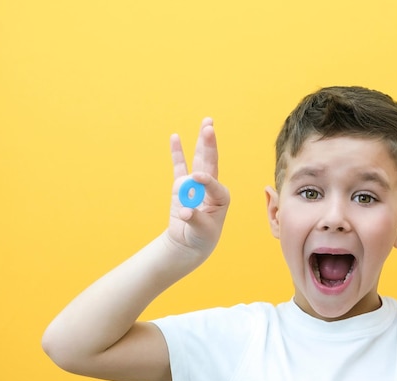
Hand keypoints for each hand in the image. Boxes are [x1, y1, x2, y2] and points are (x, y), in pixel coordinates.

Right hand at [165, 118, 229, 260]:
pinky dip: (177, 152)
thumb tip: (184, 212)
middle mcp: (210, 186)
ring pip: (198, 159)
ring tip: (207, 123)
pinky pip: (179, 166)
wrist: (189, 242)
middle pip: (210, 162)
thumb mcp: (201, 231)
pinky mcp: (181, 185)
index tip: (196, 178)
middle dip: (210, 144)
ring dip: (201, 141)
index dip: (206, 180)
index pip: (214, 184)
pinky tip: (175, 137)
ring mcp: (195, 183)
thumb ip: (194, 219)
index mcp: (221, 197)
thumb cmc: (201, 237)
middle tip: (209, 127)